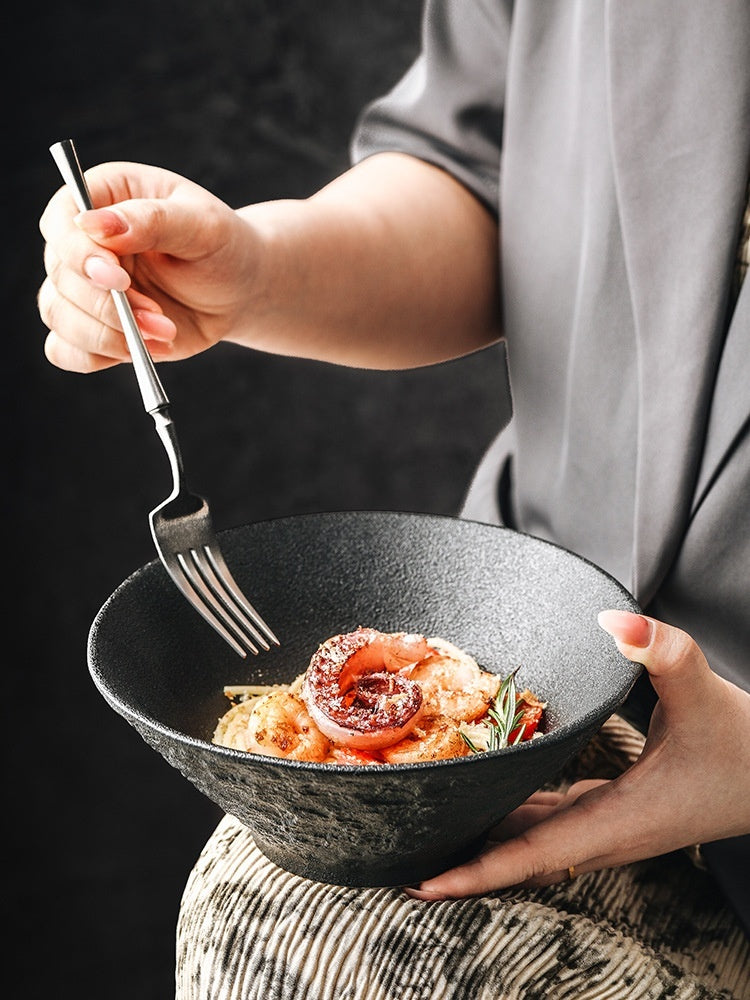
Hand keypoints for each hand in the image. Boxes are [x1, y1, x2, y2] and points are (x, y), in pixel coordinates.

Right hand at [38, 162, 263, 371]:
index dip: (78, 254)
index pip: (61, 221)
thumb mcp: (203, 226)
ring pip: (58, 315)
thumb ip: (151, 220)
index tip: (118, 280)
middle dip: (108, 306)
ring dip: (107, 335)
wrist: (240, 292)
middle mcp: (84, 240)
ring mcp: (85, 286)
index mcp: (105, 197)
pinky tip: (140, 351)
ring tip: (163, 333)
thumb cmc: (224, 248)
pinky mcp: (94, 326)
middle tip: (159, 316)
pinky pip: (64, 350)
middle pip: (60, 275)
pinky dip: (97, 357)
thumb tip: (93, 223)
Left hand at [406, 610, 749, 899]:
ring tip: (426, 826)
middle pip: (516, 858)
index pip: (532, 856)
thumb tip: (617, 620)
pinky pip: (547, 822)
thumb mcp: (705, 693)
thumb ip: (664, 651)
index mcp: (619, 821)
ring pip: (530, 842)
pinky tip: (486, 795)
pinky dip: (510, 817)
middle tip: (397, 853)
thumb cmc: (746, 746)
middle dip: (459, 861)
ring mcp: (608, 826)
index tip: (422, 884)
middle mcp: (606, 834)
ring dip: (480, 840)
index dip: (475, 873)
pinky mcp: (612, 811)